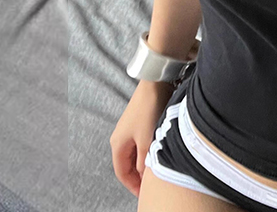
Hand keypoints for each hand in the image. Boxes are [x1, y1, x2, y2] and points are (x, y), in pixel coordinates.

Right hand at [110, 80, 174, 196]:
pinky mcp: (139, 122)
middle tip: (150, 185)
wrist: (155, 83)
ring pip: (135, 153)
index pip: (121, 173)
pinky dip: (147, 151)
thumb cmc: (149, 109)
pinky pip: (141, 143)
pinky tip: (158, 153)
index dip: (132, 185)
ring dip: (144, 163)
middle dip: (138, 176)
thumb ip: (143, 161)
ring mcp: (130, 129)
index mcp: (118, 144)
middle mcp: (121, 137)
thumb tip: (143, 177)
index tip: (143, 194)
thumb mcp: (146, 140)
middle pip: (127, 164)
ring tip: (156, 170)